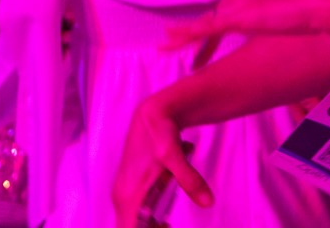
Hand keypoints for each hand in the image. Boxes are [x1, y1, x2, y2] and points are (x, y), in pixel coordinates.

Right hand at [111, 98, 210, 227]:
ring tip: (167, 224)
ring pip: (133, 222)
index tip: (164, 227)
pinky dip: (150, 216)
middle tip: (168, 226)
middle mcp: (121, 197)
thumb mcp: (174, 155)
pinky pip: (138, 211)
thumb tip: (208, 202)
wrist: (153, 114)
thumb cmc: (159, 133)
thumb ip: (189, 180)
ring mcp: (125, 193)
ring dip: (150, 225)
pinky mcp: (132, 188)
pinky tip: (165, 211)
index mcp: (127, 195)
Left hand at [167, 0, 329, 46]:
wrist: (325, 3)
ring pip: (205, 23)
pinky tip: (171, 44)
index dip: (215, 22)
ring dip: (185, 36)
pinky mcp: (239, 19)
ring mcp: (238, 3)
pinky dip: (187, 37)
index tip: (203, 32)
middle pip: (215, 16)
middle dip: (198, 33)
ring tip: (164, 46)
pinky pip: (206, 31)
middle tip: (177, 48)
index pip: (228, 6)